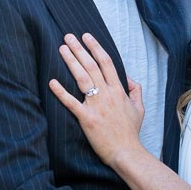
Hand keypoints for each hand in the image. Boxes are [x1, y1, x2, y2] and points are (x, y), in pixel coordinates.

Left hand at [48, 32, 146, 167]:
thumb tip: (129, 78)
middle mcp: (107, 94)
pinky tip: (52, 81)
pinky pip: (71, 103)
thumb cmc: (131, 132)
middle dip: (79, 49)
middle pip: (91, 66)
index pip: (106, 63)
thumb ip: (135, 91)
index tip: (86, 36)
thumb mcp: (139, 108)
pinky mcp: (86, 118)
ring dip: (71, 62)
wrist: (126, 152)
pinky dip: (61, 92)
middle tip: (68, 37)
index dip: (96, 47)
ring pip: (82, 78)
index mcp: (118, 90)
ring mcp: (96, 106)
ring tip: (62, 49)